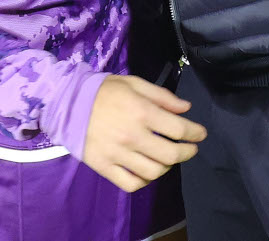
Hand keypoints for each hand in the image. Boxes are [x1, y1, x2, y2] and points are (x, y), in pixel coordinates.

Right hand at [82, 75, 206, 192]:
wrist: (67, 103)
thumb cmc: (104, 91)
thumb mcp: (134, 83)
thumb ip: (162, 96)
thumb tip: (186, 108)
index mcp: (142, 112)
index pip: (179, 129)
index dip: (195, 133)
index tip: (201, 134)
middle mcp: (133, 136)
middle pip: (170, 155)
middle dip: (187, 153)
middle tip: (190, 148)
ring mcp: (118, 154)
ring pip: (153, 172)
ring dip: (167, 167)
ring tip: (168, 159)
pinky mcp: (104, 167)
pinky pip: (131, 184)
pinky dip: (144, 182)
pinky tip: (147, 172)